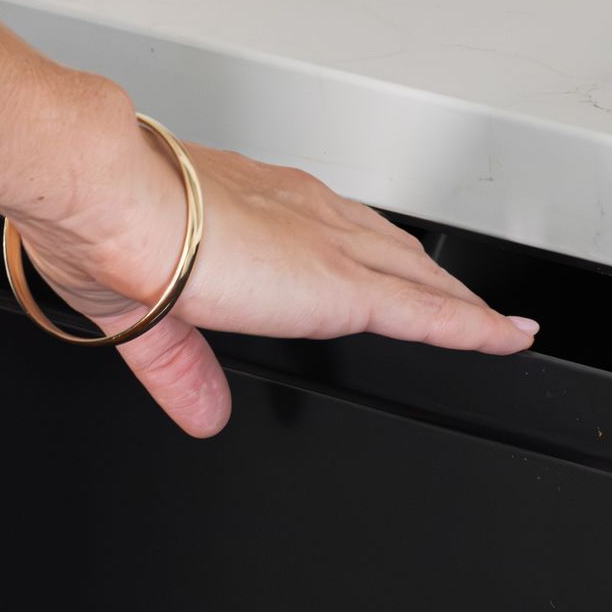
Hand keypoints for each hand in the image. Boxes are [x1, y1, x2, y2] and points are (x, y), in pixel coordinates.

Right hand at [7, 132, 537, 437]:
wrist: (106, 197)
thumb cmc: (104, 226)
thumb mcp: (146, 317)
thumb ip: (183, 371)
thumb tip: (203, 415)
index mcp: (253, 207)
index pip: (333, 233)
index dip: (369, 254)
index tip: (389, 271)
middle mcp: (303, 214)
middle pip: (391, 249)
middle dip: (430, 275)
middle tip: (467, 300)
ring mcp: (329, 247)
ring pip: (419, 275)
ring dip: (460, 298)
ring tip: (496, 321)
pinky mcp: (343, 285)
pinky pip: (430, 312)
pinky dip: (474, 326)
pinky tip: (507, 337)